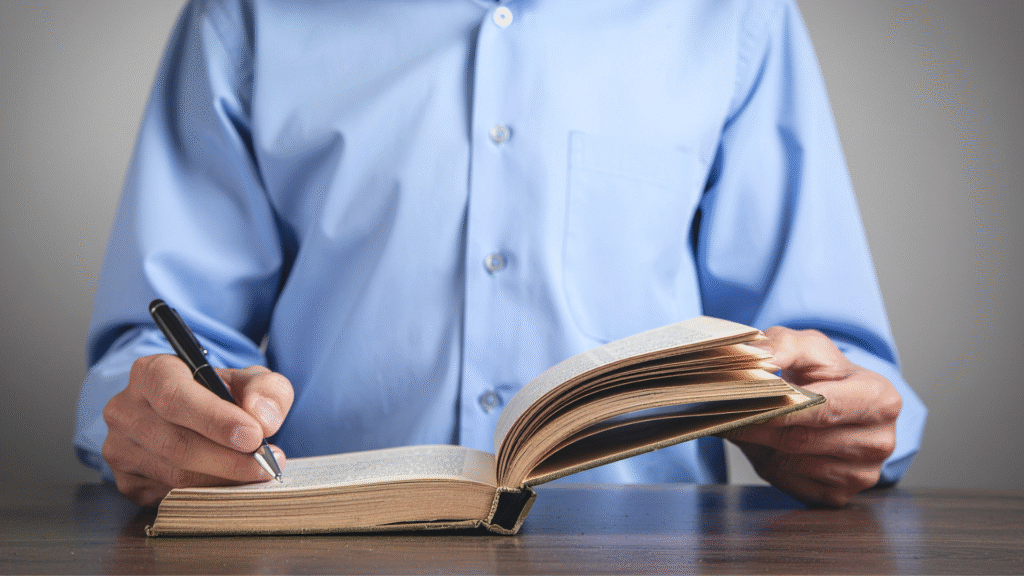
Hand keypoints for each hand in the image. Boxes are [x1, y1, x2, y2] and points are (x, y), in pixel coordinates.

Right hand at [102, 354, 293, 505]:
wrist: (195, 417)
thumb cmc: (221, 395)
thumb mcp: (249, 380)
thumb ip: (266, 390)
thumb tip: (263, 419)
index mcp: (151, 373)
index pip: (174, 397)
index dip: (215, 419)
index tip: (254, 436)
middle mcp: (126, 410)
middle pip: (175, 443)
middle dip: (227, 459)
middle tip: (265, 464)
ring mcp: (121, 449)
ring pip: (174, 475)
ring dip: (222, 480)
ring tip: (256, 473)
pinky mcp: (127, 482)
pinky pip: (169, 496)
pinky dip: (208, 495)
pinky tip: (231, 485)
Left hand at [727, 327, 901, 506]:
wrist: (833, 402)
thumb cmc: (822, 373)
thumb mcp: (806, 346)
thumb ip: (782, 344)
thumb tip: (758, 356)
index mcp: (880, 399)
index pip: (824, 408)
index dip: (782, 406)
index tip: (746, 399)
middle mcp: (880, 441)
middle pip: (802, 439)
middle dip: (760, 425)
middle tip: (724, 411)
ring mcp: (863, 474)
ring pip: (792, 463)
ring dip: (759, 445)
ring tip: (742, 423)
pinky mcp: (840, 496)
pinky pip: (791, 483)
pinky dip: (769, 464)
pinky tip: (763, 445)